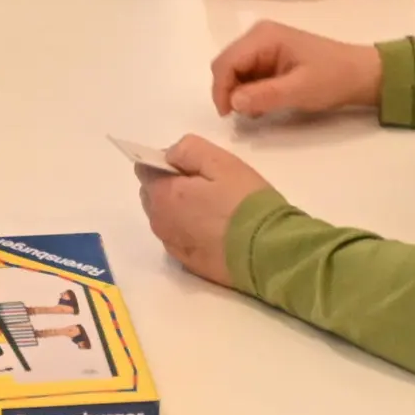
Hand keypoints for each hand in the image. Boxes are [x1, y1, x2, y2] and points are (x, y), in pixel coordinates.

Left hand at [139, 135, 276, 285]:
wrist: (269, 253)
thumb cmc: (245, 202)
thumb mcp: (221, 162)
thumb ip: (188, 150)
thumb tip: (170, 154)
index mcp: (163, 195)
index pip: (145, 169)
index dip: (166, 162)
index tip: (192, 165)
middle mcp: (160, 223)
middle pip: (153, 195)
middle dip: (170, 185)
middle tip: (207, 184)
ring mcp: (173, 246)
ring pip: (166, 218)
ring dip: (180, 208)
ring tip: (214, 206)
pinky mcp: (190, 264)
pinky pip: (180, 238)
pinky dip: (189, 229)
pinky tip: (216, 229)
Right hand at [209, 19, 384, 119]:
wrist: (362, 75)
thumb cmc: (333, 78)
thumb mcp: (300, 90)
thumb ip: (265, 95)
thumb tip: (233, 101)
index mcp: (263, 36)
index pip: (226, 62)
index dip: (221, 89)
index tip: (228, 116)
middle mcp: (259, 35)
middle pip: (226, 64)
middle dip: (228, 91)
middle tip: (243, 116)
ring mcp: (264, 46)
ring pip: (235, 71)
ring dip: (239, 93)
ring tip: (257, 111)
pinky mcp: (270, 57)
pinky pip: (248, 74)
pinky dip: (249, 91)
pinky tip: (263, 105)